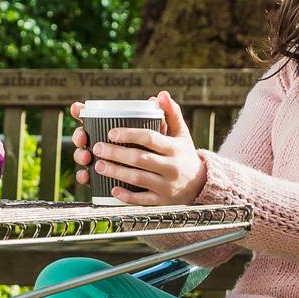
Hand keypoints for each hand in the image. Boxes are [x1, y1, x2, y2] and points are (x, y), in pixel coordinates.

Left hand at [69, 91, 207, 204]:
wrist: (201, 185)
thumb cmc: (184, 155)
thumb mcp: (182, 134)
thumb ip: (172, 114)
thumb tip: (161, 94)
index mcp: (174, 148)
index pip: (150, 139)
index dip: (130, 134)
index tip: (111, 132)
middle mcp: (171, 167)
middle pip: (140, 159)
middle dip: (116, 154)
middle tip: (97, 148)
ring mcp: (167, 186)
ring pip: (138, 179)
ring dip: (116, 172)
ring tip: (98, 165)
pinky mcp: (162, 202)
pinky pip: (142, 200)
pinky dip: (127, 196)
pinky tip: (112, 189)